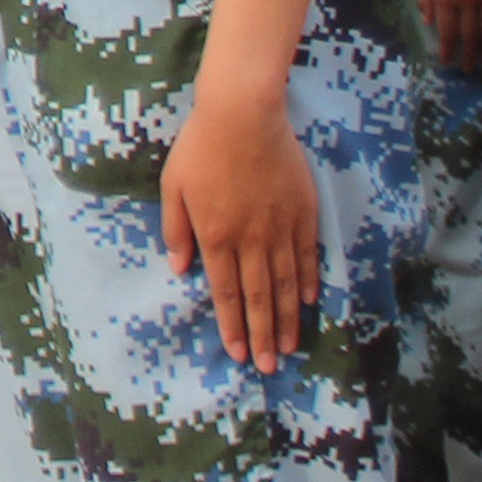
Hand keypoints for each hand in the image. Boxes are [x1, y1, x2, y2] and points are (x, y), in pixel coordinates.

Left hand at [159, 81, 323, 370]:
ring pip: (285, 284)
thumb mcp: (173, 186)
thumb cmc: (201, 146)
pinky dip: (306, 282)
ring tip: (288, 347)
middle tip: (269, 367)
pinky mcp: (303, 212)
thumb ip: (177, 230)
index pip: (226, 292)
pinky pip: (307, 256)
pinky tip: (308, 303)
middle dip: (262, 336)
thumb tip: (180, 269)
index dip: (232, 325)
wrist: (244, 115)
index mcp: (216, 235)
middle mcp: (250, 239)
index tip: (237, 354)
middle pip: (258, 297)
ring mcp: (280, 227)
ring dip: (286, 319)